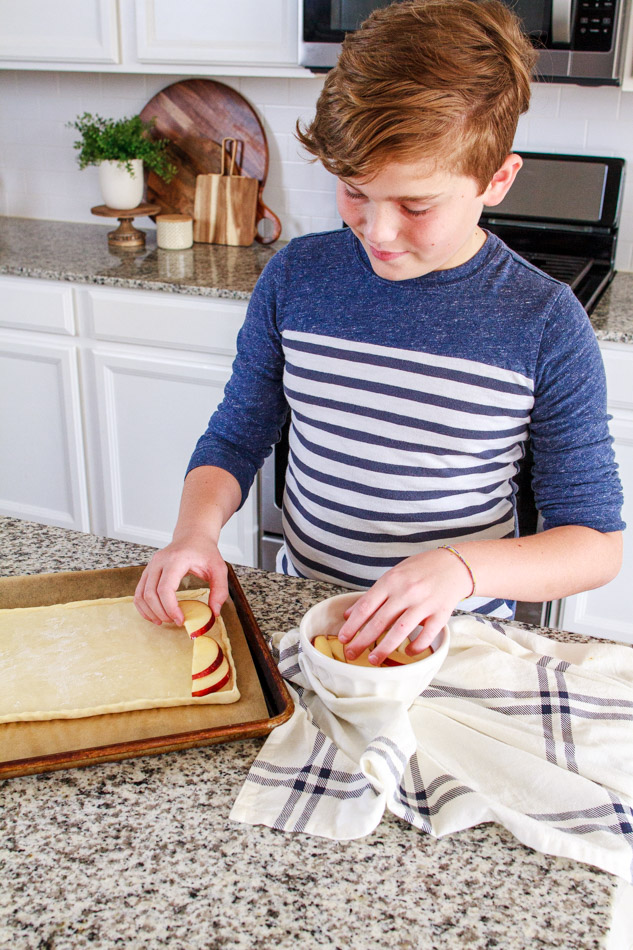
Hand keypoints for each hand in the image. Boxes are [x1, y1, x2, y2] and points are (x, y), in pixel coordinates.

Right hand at [133, 532, 227, 626]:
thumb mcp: (219, 568)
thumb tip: (214, 612)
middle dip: (161, 612)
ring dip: (150, 612)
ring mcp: (151, 565)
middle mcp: (159, 561)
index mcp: (176, 560)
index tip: (180, 620)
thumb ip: (220, 590)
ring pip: (141, 594)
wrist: (193, 536)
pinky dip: (143, 606)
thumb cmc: (205, 551)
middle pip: (150, 593)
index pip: (165, 588)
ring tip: (163, 621)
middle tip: (174, 621)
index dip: (170, 608)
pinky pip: (139, 591)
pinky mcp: (148, 570)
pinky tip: (153, 614)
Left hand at [337, 548, 472, 665]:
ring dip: (385, 647)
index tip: (343, 638)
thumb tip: (349, 614)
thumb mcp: (393, 575)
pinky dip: (416, 646)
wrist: (454, 565)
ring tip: (373, 660)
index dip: (352, 624)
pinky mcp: (441, 613)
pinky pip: (426, 635)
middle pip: (380, 621)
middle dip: (362, 640)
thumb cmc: (420, 570)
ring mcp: (424, 603)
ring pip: (400, 630)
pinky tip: (407, 653)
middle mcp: (406, 591)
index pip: (366, 606)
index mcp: (392, 580)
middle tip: (351, 654)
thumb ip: (373, 595)